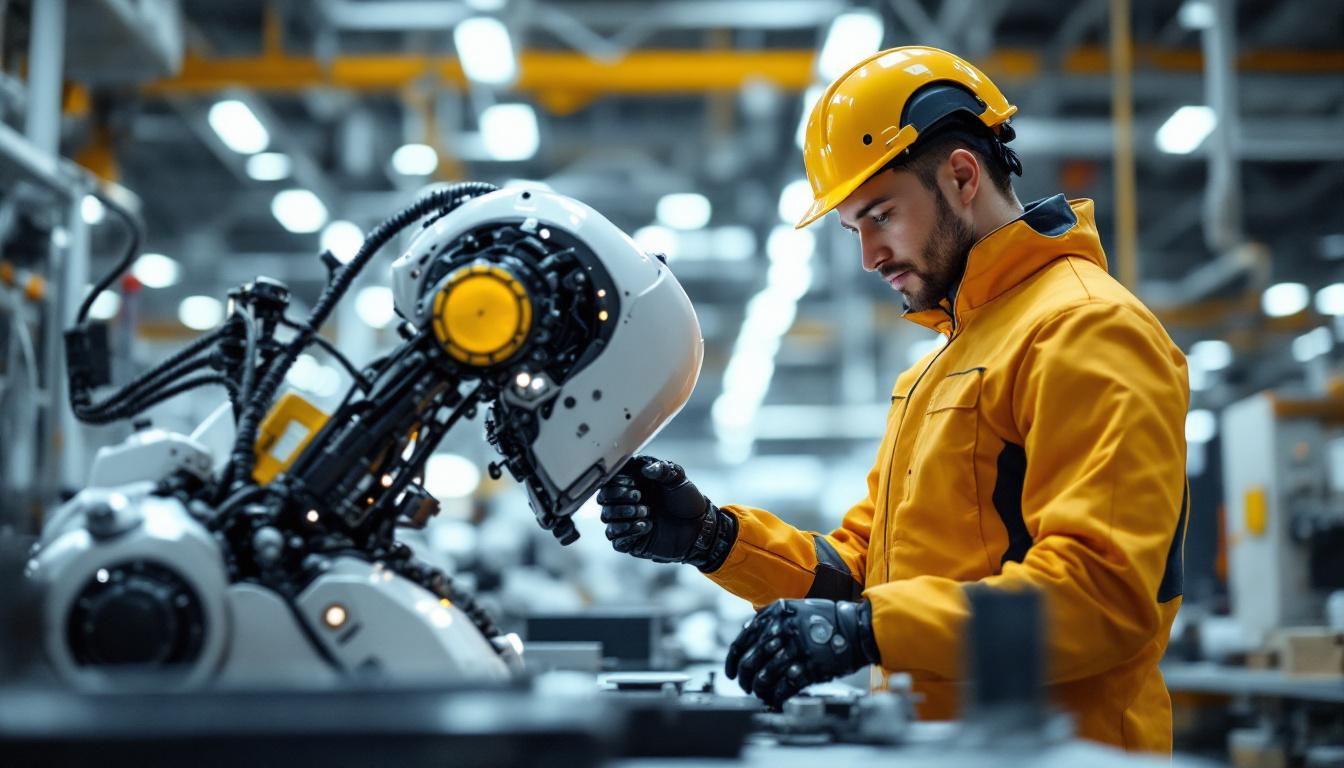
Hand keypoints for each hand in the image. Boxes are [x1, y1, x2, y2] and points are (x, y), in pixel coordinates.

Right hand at [596, 455, 734, 568]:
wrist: (700, 527)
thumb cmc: (687, 500)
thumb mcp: (678, 478)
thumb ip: (663, 469)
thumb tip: (646, 470)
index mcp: (633, 482)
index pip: (610, 479)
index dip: (617, 481)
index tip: (635, 482)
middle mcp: (626, 501)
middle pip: (603, 498)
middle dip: (618, 496)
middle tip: (639, 497)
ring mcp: (627, 521)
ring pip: (606, 517)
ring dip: (623, 513)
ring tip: (646, 512)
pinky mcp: (630, 540)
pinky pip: (614, 538)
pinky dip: (627, 531)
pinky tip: (646, 526)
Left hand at [725, 598, 879, 708]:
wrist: (856, 628)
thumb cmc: (825, 619)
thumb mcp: (794, 609)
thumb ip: (770, 620)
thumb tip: (746, 639)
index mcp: (775, 614)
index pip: (742, 641)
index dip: (733, 660)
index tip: (731, 672)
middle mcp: (782, 630)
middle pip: (750, 662)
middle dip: (745, 679)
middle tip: (746, 686)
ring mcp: (796, 649)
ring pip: (765, 677)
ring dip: (760, 690)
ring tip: (760, 694)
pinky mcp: (809, 667)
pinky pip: (784, 687)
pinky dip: (776, 697)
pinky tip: (774, 700)